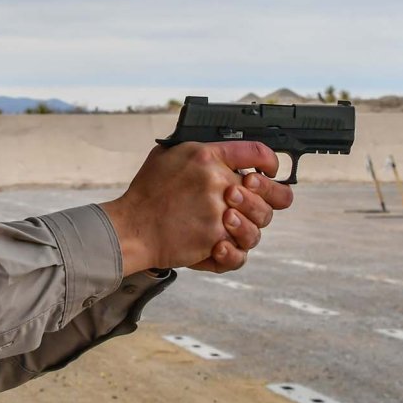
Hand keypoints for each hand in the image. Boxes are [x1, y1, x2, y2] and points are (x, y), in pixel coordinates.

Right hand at [100, 142, 292, 274]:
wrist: (131, 228)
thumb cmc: (146, 194)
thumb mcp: (166, 156)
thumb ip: (198, 150)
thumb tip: (222, 151)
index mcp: (207, 156)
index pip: (256, 152)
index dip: (270, 161)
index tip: (268, 171)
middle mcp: (218, 183)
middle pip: (270, 192)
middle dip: (271, 197)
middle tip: (255, 202)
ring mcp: (219, 213)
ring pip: (260, 223)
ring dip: (249, 225)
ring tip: (228, 224)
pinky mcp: (215, 240)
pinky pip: (241, 251)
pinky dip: (234, 252)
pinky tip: (220, 245)